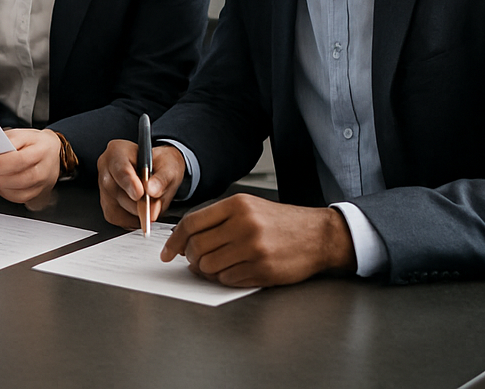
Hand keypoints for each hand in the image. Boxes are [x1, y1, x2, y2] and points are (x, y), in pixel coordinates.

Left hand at [0, 128, 61, 203]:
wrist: (52, 153)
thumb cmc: (34, 143)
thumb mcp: (21, 134)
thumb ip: (5, 141)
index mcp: (41, 150)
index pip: (18, 159)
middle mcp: (44, 169)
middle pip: (19, 178)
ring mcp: (42, 184)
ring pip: (19, 191)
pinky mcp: (37, 194)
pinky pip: (19, 197)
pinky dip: (5, 192)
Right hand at [97, 139, 184, 228]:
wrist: (159, 170)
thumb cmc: (161, 164)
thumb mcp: (169, 166)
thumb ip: (162, 179)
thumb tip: (152, 192)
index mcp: (117, 151)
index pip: (119, 168)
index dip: (129, 183)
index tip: (140, 194)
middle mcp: (105, 168)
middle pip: (115, 190)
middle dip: (137, 203)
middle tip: (154, 206)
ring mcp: (103, 187)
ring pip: (114, 208)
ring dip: (135, 213)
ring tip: (150, 207)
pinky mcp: (106, 204)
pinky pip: (116, 218)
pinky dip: (131, 219)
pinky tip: (141, 213)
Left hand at [160, 194, 356, 286]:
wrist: (318, 235)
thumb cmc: (280, 222)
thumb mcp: (248, 207)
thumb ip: (217, 219)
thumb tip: (185, 239)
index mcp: (236, 205)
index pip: (192, 223)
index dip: (175, 240)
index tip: (167, 252)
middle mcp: (244, 225)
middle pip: (197, 247)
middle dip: (191, 257)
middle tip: (195, 260)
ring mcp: (253, 249)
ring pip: (209, 266)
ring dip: (206, 270)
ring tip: (216, 265)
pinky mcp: (263, 269)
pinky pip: (228, 279)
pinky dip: (224, 278)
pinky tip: (233, 271)